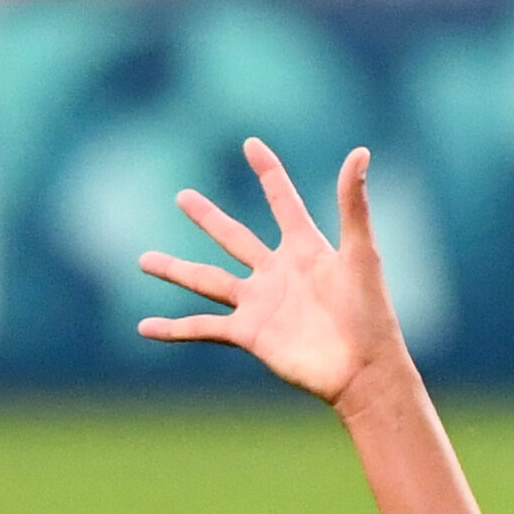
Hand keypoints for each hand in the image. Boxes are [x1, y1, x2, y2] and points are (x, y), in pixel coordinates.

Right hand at [139, 138, 405, 412]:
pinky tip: (145, 327)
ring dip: (174, 270)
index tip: (250, 144)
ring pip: (207, 280)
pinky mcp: (249, 334)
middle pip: (234, 237)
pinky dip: (173, 328)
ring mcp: (260, 303)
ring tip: (143, 259)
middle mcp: (278, 273)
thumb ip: (352, 204)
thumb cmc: (370, 312)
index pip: (282, 201)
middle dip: (208, 217)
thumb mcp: (360, 252)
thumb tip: (359, 151)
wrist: (362, 369)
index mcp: (306, 248)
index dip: (268, 173)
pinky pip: (203, 327)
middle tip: (181, 196)